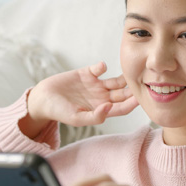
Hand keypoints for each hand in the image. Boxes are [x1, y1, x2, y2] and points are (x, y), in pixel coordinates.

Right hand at [21, 62, 138, 136]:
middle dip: (132, 89)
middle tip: (142, 82)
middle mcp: (101, 97)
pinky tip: (101, 67)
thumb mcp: (76, 118)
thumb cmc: (59, 112)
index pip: (122, 108)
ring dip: (122, 77)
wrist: (43, 99)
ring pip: (115, 80)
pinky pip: (99, 69)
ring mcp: (95, 85)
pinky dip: (102, 66)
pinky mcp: (87, 73)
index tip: (140, 97)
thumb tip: (110, 107)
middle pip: (122, 94)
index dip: (132, 104)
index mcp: (101, 109)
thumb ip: (95, 116)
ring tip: (129, 71)